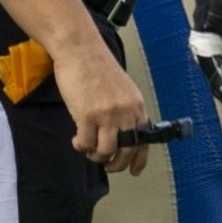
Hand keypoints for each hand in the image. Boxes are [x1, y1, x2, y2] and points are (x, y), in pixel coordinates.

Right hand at [51, 35, 147, 174]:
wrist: (81, 51)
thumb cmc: (98, 69)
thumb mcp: (123, 90)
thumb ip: (125, 110)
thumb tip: (122, 133)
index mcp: (137, 107)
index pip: (144, 140)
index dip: (140, 159)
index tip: (135, 171)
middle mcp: (126, 113)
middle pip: (127, 149)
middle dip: (116, 163)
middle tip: (106, 165)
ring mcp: (108, 115)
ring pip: (105, 150)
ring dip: (96, 156)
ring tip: (89, 151)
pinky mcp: (87, 115)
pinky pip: (86, 142)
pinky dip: (81, 146)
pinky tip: (77, 141)